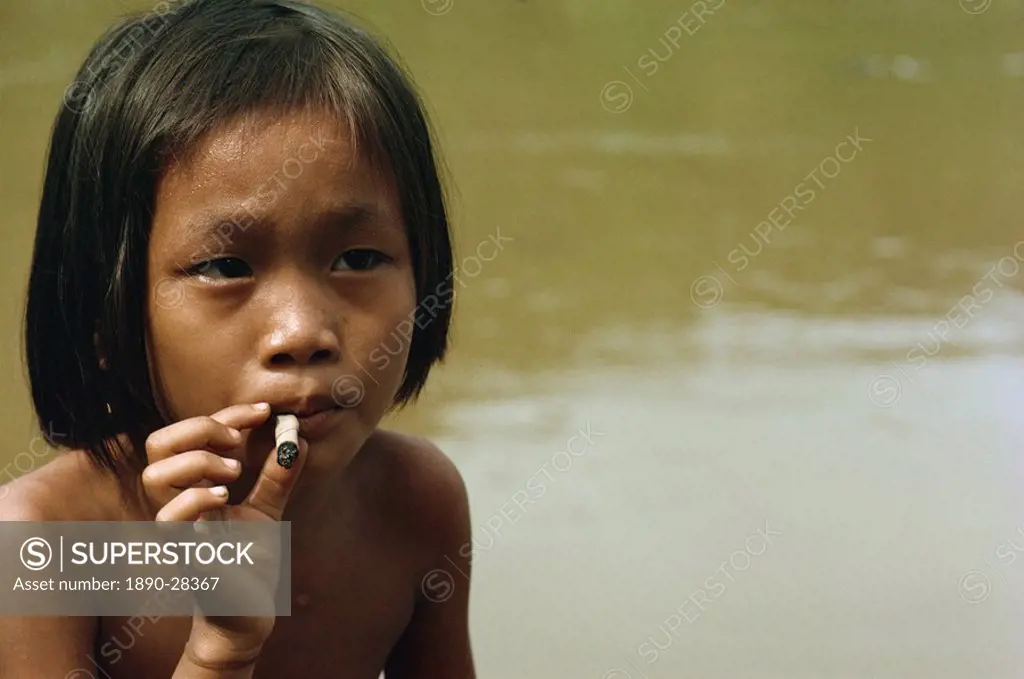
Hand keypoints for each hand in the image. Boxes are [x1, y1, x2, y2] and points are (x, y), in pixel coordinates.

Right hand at [141, 403, 307, 661]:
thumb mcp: (267, 508)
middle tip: (236, 440)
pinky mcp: (180, 551)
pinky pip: (168, 518)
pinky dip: (196, 500)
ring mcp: (173, 525)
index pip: (191, 432)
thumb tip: (298, 438)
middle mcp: (175, 498)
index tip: (264, 413)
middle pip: (158, 443)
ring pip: (155, 475)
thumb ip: (278, 474)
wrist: (245, 608)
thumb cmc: (247, 557)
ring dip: (199, 462)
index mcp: (192, 481)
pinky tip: (225, 498)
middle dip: (200, 428)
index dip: (226, 414)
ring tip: (234, 474)